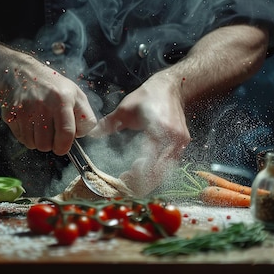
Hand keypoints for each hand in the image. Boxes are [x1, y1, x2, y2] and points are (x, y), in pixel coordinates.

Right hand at [0, 52, 96, 154]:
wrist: (19, 71)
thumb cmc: (50, 85)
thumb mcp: (74, 93)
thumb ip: (85, 115)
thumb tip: (83, 135)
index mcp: (62, 100)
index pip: (66, 133)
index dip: (64, 146)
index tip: (62, 147)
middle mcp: (43, 104)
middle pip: (46, 144)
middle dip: (49, 144)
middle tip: (50, 133)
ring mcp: (25, 109)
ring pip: (32, 144)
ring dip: (36, 140)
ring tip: (39, 126)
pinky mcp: (11, 113)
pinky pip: (20, 138)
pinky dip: (25, 135)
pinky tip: (28, 122)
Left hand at [89, 76, 190, 195]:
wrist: (172, 88)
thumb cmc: (147, 96)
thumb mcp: (125, 109)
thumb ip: (108, 124)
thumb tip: (91, 134)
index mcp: (159, 130)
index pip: (150, 160)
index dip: (138, 174)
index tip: (123, 178)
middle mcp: (173, 140)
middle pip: (160, 171)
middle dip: (142, 182)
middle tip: (124, 185)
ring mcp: (180, 143)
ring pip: (166, 171)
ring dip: (149, 179)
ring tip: (130, 180)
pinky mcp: (182, 145)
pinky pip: (169, 165)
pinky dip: (156, 172)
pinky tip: (142, 172)